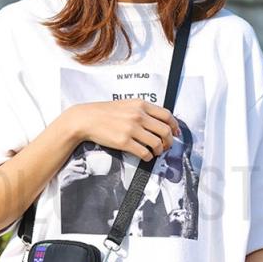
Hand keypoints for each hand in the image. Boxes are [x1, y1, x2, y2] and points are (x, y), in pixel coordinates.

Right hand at [64, 99, 181, 161]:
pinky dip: (148, 157)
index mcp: (141, 105)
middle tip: (166, 146)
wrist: (86, 119)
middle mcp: (138, 116)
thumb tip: (158, 123)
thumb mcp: (127, 105)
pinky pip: (144, 152)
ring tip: (156, 152)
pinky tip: (146, 156)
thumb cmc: (105, 113)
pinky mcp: (124, 142)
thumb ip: (142, 111)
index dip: (175, 126)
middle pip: (165, 130)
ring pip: (157, 143)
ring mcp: (131, 129)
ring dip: (159, 150)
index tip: (176, 133)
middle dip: (169, 141)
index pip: (167, 115)